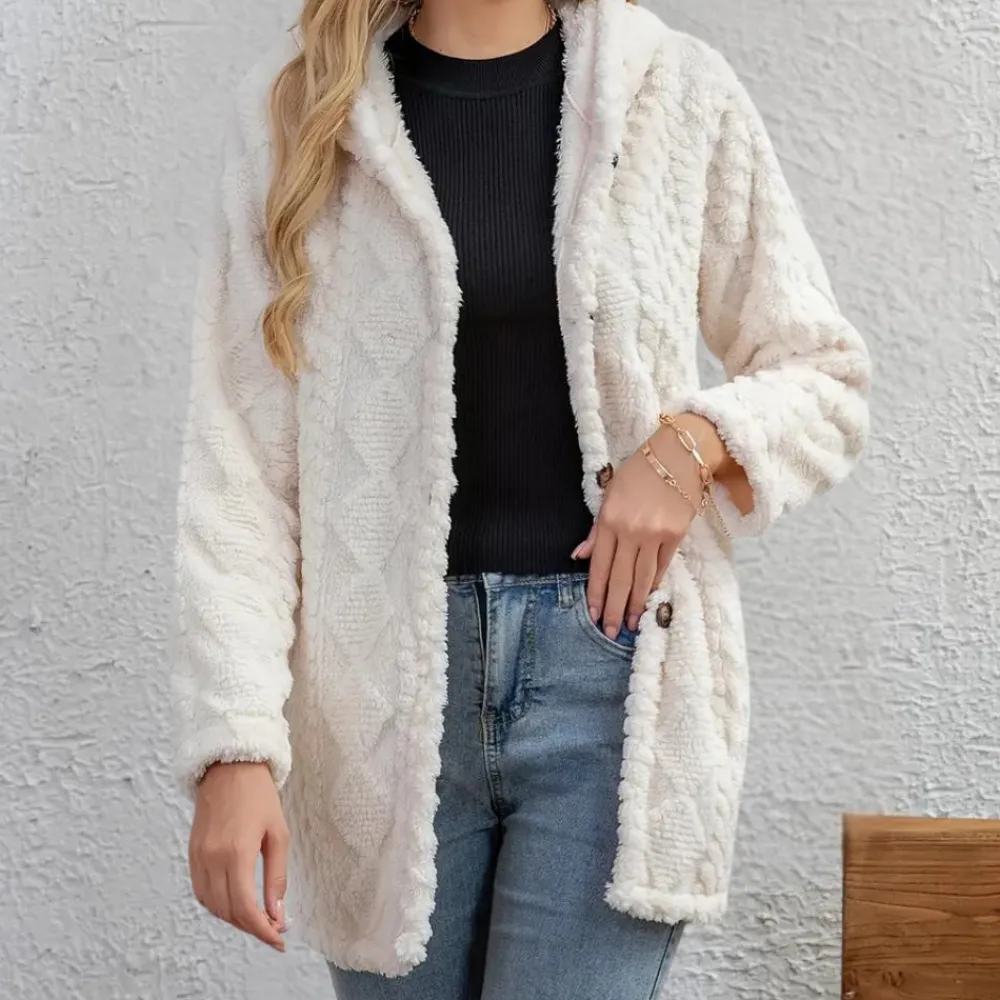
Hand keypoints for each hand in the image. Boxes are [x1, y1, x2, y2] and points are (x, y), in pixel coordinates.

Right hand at [189, 761, 289, 951]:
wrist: (230, 766)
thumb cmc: (259, 796)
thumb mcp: (278, 834)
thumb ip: (276, 877)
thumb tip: (278, 914)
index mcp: (236, 853)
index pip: (246, 909)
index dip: (263, 931)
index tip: (279, 940)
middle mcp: (212, 859)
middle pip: (229, 912)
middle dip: (252, 927)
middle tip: (274, 928)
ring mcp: (198, 857)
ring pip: (212, 906)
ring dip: (234, 918)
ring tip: (258, 917)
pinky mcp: (192, 853)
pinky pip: (201, 892)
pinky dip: (217, 904)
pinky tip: (235, 902)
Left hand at [574, 416, 712, 638]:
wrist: (679, 455)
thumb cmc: (639, 472)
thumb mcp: (610, 494)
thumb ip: (596, 530)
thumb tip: (579, 556)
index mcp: (609, 520)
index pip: (600, 566)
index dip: (597, 593)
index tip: (594, 614)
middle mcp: (631, 531)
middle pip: (620, 578)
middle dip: (614, 608)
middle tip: (611, 632)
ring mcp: (655, 535)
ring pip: (642, 578)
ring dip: (636, 604)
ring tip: (631, 625)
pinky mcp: (676, 535)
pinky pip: (662, 566)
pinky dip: (654, 584)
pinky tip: (648, 600)